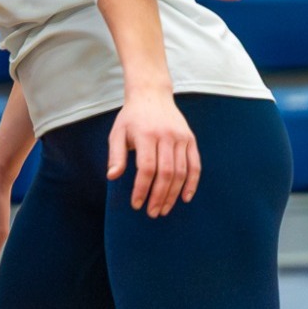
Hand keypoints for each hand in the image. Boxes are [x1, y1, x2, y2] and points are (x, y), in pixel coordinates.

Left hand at [107, 88, 200, 216]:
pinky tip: (185, 198)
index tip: (136, 204)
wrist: (152, 95)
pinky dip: (192, 183)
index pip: (146, 168)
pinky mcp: (191, 140)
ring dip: (173, 194)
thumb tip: (112, 176)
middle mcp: (166, 136)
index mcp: (146, 134)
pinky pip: (195, 165)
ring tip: (164, 209)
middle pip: (166, 173)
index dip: (142, 188)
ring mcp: (181, 138)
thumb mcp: (117, 132)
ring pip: (181, 172)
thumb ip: (116, 155)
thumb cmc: (131, 118)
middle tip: (152, 213)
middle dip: (159, 196)